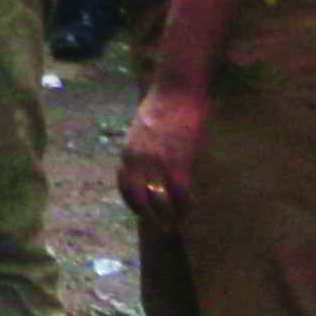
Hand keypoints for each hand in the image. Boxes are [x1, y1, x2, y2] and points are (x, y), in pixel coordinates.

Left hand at [119, 87, 205, 226]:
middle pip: (140, 200)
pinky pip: (180, 193)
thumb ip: (142, 149)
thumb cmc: (162, 103)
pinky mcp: (178, 161)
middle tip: (163, 228)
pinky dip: (185, 205)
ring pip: (161, 201)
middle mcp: (138, 161)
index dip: (134, 204)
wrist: (176, 88)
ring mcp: (157, 162)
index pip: (125, 187)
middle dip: (151, 217)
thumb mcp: (142, 129)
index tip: (144, 214)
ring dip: (169, 217)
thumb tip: (148, 167)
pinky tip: (191, 209)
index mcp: (128, 152)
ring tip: (177, 225)